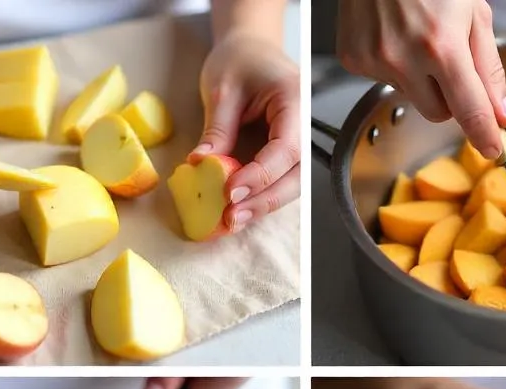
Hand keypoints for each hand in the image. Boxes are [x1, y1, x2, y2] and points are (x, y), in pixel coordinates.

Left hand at [190, 32, 298, 230]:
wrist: (250, 49)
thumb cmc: (239, 59)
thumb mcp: (222, 89)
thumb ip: (217, 129)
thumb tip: (202, 165)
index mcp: (294, 99)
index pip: (286, 148)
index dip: (260, 175)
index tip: (231, 191)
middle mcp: (303, 124)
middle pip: (296, 175)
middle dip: (265, 201)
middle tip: (233, 217)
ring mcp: (298, 141)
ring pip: (291, 185)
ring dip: (263, 206)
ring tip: (232, 221)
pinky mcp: (286, 154)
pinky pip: (279, 181)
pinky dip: (259, 198)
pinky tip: (239, 210)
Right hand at [336, 0, 505, 157]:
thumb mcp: (473, 11)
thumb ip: (489, 68)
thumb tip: (502, 114)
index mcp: (441, 44)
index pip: (469, 109)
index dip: (484, 134)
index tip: (494, 150)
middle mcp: (405, 57)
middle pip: (439, 113)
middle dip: (449, 96)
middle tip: (447, 61)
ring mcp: (375, 61)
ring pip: (411, 99)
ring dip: (420, 79)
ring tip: (416, 37)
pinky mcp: (355, 60)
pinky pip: (384, 82)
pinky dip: (394, 65)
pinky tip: (393, 35)